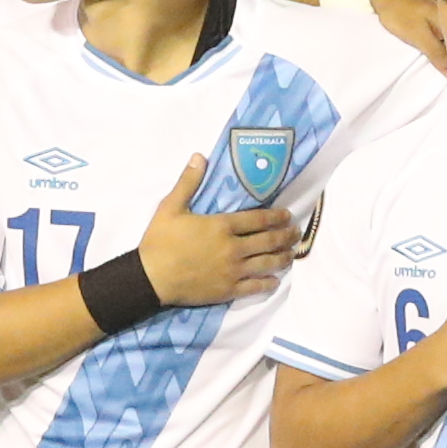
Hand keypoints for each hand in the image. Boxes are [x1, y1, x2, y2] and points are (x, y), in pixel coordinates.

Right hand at [135, 153, 299, 309]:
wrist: (151, 277)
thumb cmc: (160, 241)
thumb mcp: (170, 207)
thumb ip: (188, 182)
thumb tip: (199, 157)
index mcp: (222, 226)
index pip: (258, 219)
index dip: (277, 217)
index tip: (287, 215)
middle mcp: (233, 248)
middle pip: (268, 241)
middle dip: (285, 236)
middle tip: (295, 232)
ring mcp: (233, 271)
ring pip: (267, 263)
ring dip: (283, 257)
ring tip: (291, 253)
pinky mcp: (228, 290)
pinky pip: (255, 286)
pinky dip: (268, 282)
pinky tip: (275, 279)